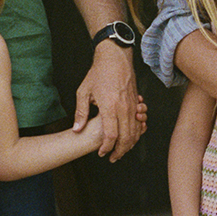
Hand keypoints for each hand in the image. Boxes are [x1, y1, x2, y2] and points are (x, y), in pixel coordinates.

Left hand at [73, 41, 140, 160]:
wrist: (116, 57)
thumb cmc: (99, 73)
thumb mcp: (84, 92)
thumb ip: (81, 112)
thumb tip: (77, 129)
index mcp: (110, 106)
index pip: (111, 134)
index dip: (107, 147)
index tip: (102, 153)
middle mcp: (124, 108)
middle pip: (126, 137)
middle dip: (120, 151)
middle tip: (112, 158)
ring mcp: (133, 105)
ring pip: (135, 132)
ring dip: (129, 144)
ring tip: (120, 151)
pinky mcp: (137, 103)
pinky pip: (139, 123)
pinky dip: (137, 133)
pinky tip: (130, 138)